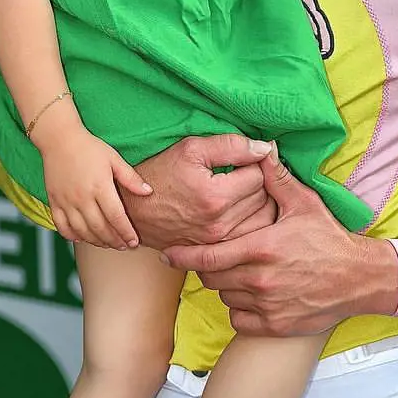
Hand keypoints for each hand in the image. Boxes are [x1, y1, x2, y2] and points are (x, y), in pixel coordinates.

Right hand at [41, 128, 152, 249]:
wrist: (59, 139)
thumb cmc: (89, 148)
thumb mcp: (114, 158)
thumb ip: (130, 178)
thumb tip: (149, 192)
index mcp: (100, 186)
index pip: (116, 217)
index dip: (126, 232)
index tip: (134, 242)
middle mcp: (82, 197)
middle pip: (100, 228)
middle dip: (114, 241)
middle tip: (124, 246)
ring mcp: (66, 202)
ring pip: (82, 231)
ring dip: (96, 242)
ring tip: (108, 244)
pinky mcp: (54, 202)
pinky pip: (62, 227)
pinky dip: (72, 236)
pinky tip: (83, 238)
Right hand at [119, 134, 275, 251]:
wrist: (133, 210)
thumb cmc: (160, 175)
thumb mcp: (191, 149)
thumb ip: (231, 145)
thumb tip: (265, 148)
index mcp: (216, 196)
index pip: (260, 176)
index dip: (253, 163)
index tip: (241, 161)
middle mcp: (220, 223)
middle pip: (264, 199)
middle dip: (258, 183)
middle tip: (242, 174)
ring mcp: (218, 241)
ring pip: (262, 220)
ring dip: (258, 204)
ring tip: (242, 191)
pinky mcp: (215, 251)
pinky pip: (250, 237)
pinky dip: (251, 222)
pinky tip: (239, 210)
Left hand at [162, 153, 397, 336]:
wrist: (359, 278)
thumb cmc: (330, 239)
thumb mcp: (304, 204)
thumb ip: (276, 179)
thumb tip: (261, 150)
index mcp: (260, 248)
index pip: (206, 256)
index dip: (182, 256)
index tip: (168, 254)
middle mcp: (260, 280)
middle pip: (210, 278)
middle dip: (206, 268)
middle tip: (214, 258)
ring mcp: (267, 305)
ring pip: (224, 297)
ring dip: (225, 286)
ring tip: (240, 273)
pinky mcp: (275, 325)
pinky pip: (239, 319)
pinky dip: (239, 309)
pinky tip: (251, 296)